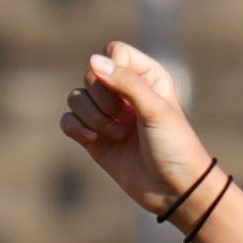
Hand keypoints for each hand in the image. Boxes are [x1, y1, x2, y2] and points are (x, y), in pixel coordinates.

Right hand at [56, 43, 213, 227]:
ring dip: (91, 116)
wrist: (174, 190)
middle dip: (101, 98)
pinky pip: (68, 121)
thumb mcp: (156, 109)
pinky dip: (76, 128)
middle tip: (123, 120)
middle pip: (91, 75)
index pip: (114, 52)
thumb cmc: (174, 146)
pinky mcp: (94, 138)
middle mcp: (124, 92)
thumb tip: (94, 61)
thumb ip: (126, 82)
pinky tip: (93, 140)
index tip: (124, 93)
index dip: (112, 69)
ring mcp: (108, 116)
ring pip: (76, 98)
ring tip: (117, 135)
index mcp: (146, 76)